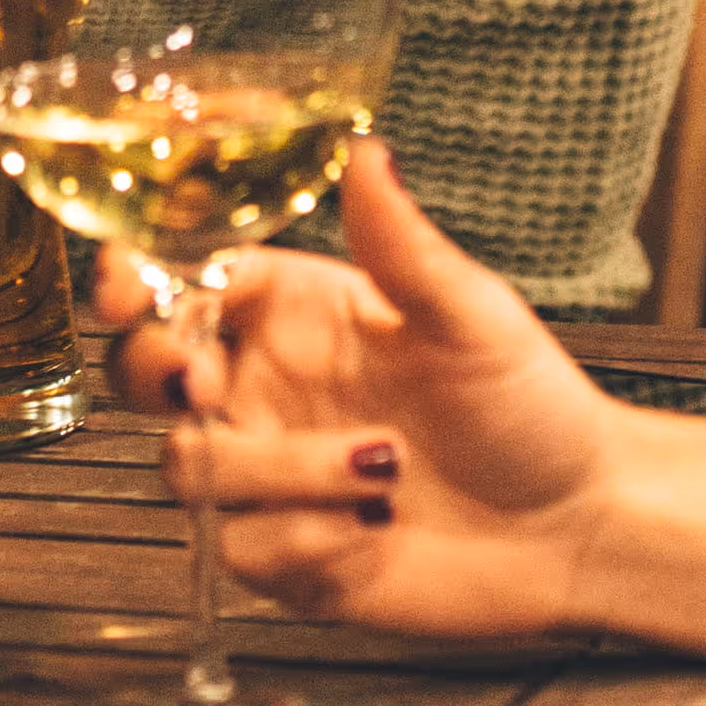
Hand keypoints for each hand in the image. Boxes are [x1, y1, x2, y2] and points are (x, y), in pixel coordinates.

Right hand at [86, 136, 644, 640]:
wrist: (578, 529)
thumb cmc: (533, 410)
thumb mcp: (471, 316)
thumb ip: (400, 244)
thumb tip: (366, 149)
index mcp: (296, 315)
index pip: (184, 281)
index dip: (135, 280)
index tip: (128, 289)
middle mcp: (266, 390)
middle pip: (145, 374)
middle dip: (155, 373)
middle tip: (206, 386)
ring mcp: (270, 476)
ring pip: (188, 467)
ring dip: (277, 469)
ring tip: (383, 468)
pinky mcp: (284, 557)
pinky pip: (241, 548)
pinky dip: (304, 540)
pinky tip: (374, 531)